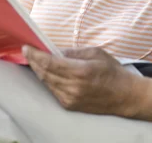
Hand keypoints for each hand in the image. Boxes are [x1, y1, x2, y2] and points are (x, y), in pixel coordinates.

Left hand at [22, 45, 142, 116]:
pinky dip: (48, 80)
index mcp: (80, 71)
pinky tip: (46, 72)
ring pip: (46, 82)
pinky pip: (53, 90)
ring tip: (35, 59)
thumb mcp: (95, 53)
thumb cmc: (112, 71)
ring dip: (39, 71)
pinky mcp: (70, 105)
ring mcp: (70, 98)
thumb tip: (55, 50)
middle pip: (44, 73)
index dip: (35, 55)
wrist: (125, 95)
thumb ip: (73, 51)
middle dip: (34, 61)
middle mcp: (72, 87)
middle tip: (27, 51)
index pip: (49, 62)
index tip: (26, 47)